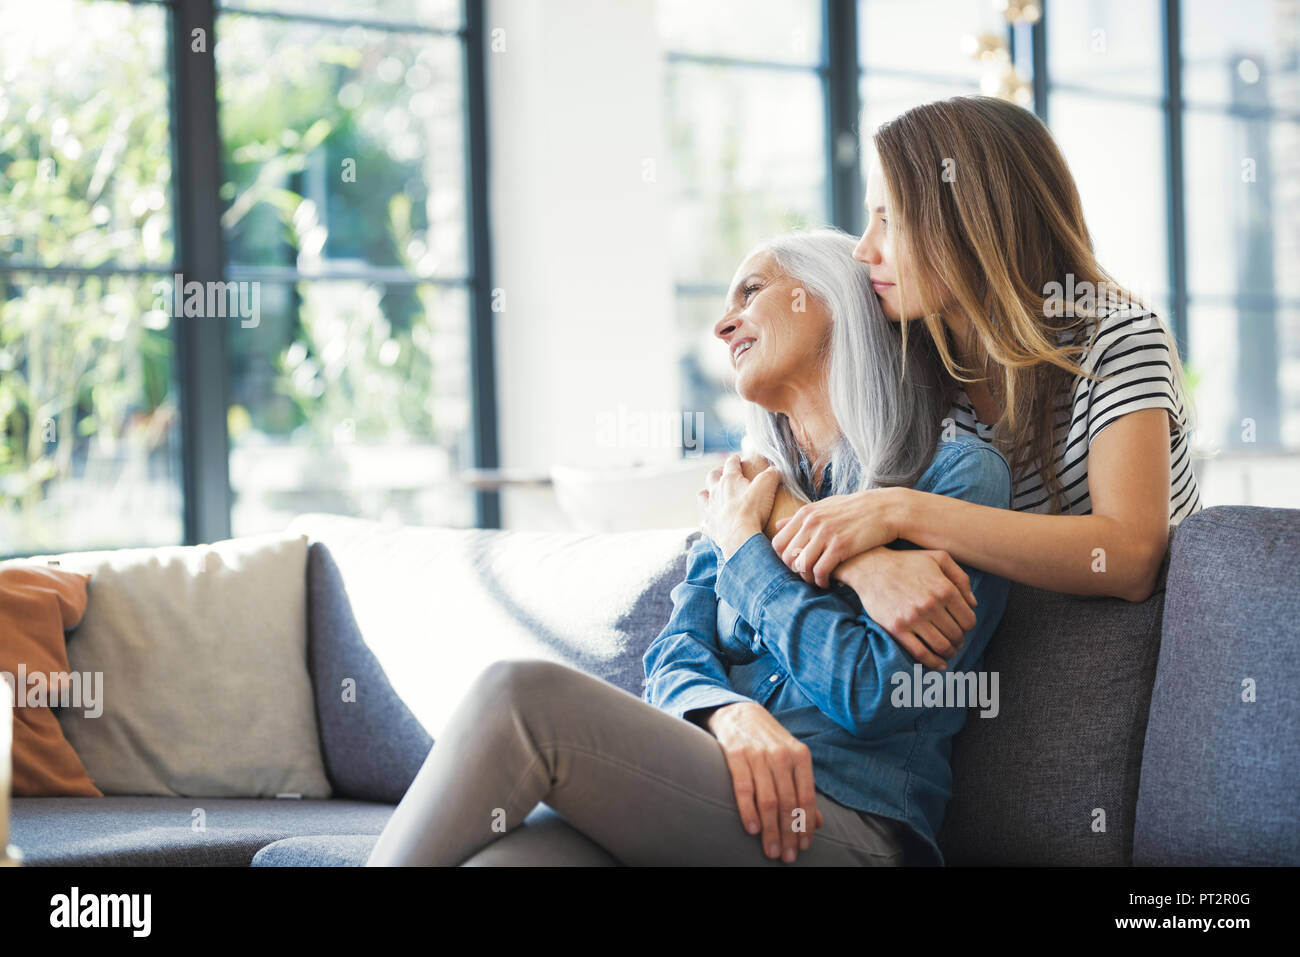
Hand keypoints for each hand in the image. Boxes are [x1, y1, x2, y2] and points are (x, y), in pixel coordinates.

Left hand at [699, 453, 782, 559]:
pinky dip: (706, 520)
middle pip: (712, 476)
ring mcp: (710, 508)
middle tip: (722, 472)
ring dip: (706, 493)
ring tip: (711, 493)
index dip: (735, 459)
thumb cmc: (753, 510)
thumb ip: (771, 474)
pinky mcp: (709, 525)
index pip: (731, 463)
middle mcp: (716, 491)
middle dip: (717, 472)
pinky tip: (710, 521)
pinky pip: (703, 521)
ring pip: (702, 496)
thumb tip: (775, 469)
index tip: (737, 458)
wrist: (740, 536)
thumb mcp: (767, 487)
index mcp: (729, 480)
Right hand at [705, 701, 823, 862]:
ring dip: (771, 830)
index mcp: (800, 756)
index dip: (805, 825)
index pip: (806, 798)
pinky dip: (749, 811)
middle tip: (786, 856)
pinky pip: (744, 788)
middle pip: (788, 803)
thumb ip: (803, 788)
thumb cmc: (768, 741)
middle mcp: (782, 755)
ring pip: (768, 800)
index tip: (803, 847)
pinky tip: (753, 829)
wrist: (739, 711)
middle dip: (788, 834)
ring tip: (771, 850)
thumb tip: (818, 822)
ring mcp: (758, 754)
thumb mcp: (791, 758)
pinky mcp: (736, 754)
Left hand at [770, 487, 904, 587]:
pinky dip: (821, 581)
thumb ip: (801, 518)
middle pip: (787, 556)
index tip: (796, 564)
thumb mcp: (825, 507)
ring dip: (807, 578)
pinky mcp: (840, 546)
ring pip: (801, 565)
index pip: (778, 543)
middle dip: (794, 571)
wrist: (886, 509)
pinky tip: (828, 582)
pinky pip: (820, 571)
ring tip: (816, 581)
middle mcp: (811, 523)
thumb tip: (778, 524)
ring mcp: (825, 534)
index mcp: (806, 513)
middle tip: (806, 575)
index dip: (783, 558)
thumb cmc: (855, 510)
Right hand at [834, 547, 977, 670]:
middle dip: (959, 641)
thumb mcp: (938, 558)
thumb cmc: (906, 562)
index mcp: (944, 588)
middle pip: (956, 635)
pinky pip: (920, 653)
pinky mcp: (897, 628)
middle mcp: (931, 605)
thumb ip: (960, 577)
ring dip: (949, 653)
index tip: (961, 627)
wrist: (870, 567)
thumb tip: (973, 603)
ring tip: (947, 652)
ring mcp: (913, 618)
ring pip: (941, 646)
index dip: (968, 626)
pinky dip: (933, 663)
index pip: (968, 620)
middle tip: (955, 641)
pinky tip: (939, 664)